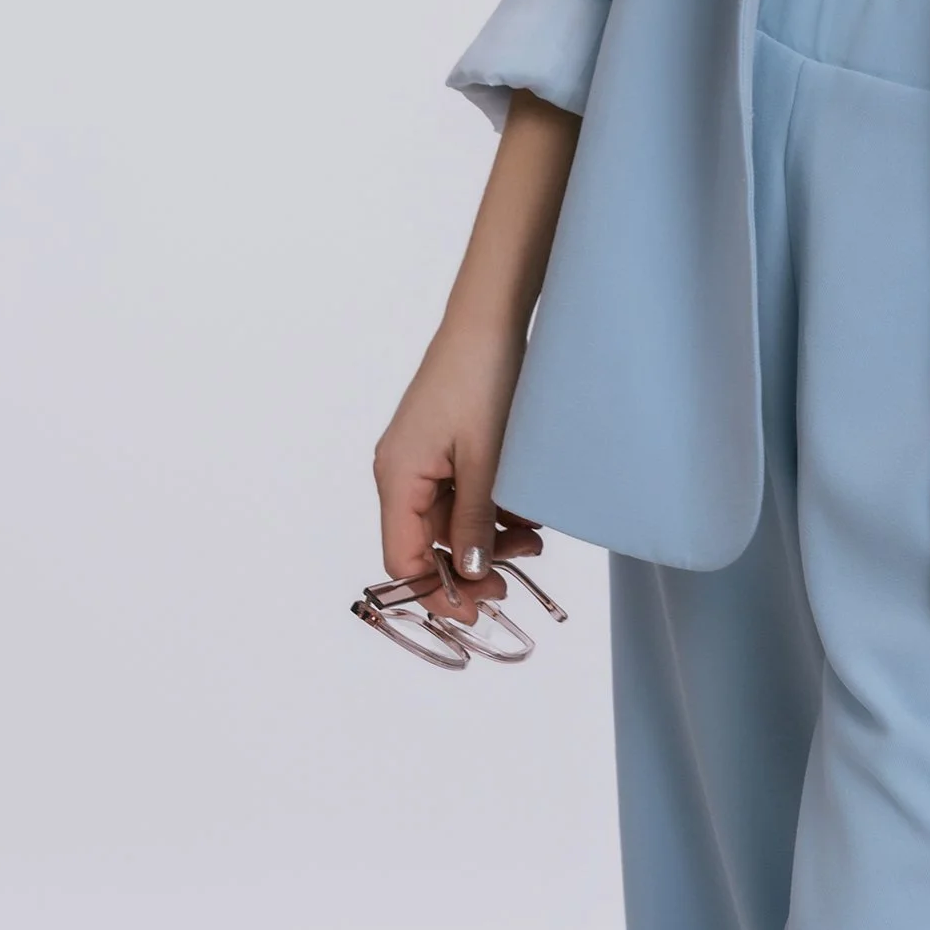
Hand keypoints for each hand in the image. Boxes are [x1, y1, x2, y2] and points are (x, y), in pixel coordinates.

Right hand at [372, 319, 541, 623]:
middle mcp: (401, 472)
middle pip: (427, 544)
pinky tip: (524, 510)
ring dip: (488, 537)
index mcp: (397, 478)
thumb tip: (470, 577)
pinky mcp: (444, 445)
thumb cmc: (482, 379)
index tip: (478, 611)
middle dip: (472, 565)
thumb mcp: (486, 462)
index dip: (437, 592)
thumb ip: (475, 524)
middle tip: (513, 580)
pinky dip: (491, 507)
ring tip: (532, 539)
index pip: (403, 560)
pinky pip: (462, 493)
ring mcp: (422, 458)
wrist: (491, 318)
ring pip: (450, 521)